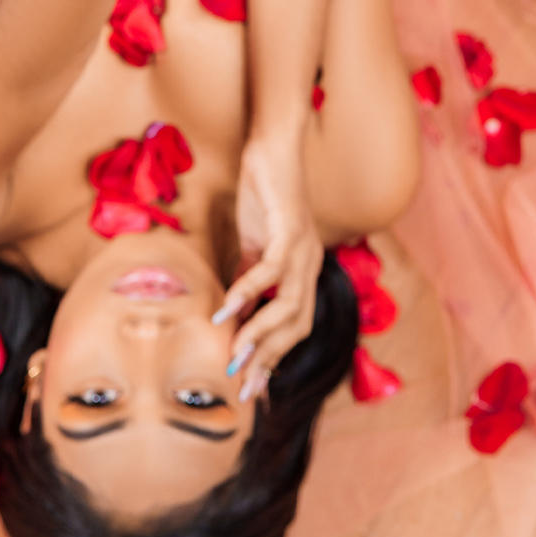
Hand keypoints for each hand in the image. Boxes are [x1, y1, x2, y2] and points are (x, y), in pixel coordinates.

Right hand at [215, 132, 320, 401]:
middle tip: (242, 388)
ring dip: (260, 335)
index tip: (253, 389)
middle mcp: (310, 266)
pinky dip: (248, 293)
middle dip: (270, 361)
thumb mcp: (252, 244)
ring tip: (235, 356)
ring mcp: (303, 249)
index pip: (294, 328)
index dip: (275, 360)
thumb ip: (247, 278)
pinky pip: (271, 271)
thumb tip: (231, 314)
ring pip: (289, 306)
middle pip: (297, 327)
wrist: (273, 147)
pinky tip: (225, 309)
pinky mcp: (289, 230)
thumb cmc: (263, 193)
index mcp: (302, 272)